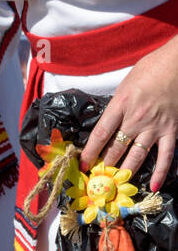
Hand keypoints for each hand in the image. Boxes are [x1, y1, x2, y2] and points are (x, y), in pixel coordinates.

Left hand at [79, 34, 177, 190]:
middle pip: (116, 147)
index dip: (90, 151)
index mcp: (120, 104)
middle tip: (98, 177)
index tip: (83, 163)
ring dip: (124, 171)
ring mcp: (154, 126)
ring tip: (116, 183)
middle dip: (105, 164)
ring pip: (136, 155)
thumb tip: (108, 124)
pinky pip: (165, 156)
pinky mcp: (171, 131)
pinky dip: (160, 173)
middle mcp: (135, 118)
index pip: (101, 134)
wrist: (177, 63)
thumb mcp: (125, 85)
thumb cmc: (149, 69)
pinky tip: (154, 186)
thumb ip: (117, 106)